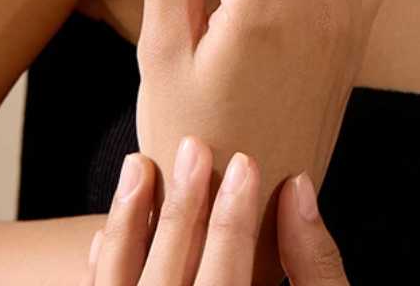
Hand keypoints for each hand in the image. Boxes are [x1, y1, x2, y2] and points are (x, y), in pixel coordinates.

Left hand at [81, 138, 350, 285]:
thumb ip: (315, 265)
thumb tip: (298, 188)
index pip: (225, 281)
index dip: (233, 220)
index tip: (245, 161)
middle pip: (168, 284)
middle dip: (181, 211)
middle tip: (193, 147)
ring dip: (126, 231)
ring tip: (137, 167)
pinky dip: (104, 275)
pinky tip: (105, 234)